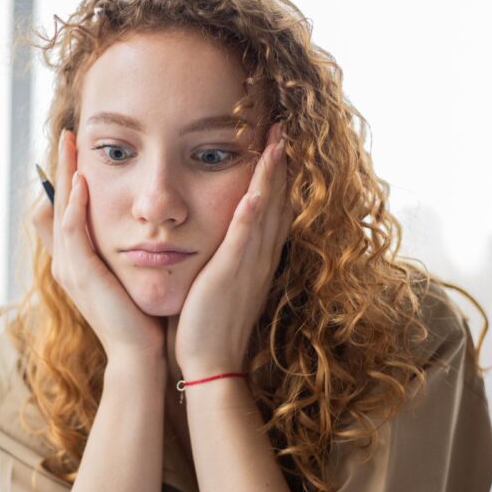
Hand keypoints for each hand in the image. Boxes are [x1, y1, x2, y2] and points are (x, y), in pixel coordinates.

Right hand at [32, 130, 165, 361]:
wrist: (140, 355)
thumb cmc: (141, 319)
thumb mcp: (129, 277)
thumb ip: (128, 253)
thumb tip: (142, 229)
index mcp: (77, 261)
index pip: (67, 209)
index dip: (68, 178)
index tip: (79, 148)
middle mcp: (66, 261)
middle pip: (57, 202)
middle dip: (61, 167)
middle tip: (67, 133)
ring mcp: (70, 268)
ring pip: (61, 210)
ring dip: (64, 175)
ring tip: (70, 144)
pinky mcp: (81, 274)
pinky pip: (72, 231)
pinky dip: (75, 204)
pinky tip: (81, 181)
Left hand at [173, 122, 292, 379]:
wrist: (210, 364)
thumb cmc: (208, 326)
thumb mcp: (218, 284)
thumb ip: (220, 258)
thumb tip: (211, 238)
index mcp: (255, 259)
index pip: (270, 209)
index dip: (275, 176)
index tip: (275, 145)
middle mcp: (259, 257)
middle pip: (277, 201)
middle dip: (280, 164)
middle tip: (283, 127)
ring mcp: (249, 265)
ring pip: (266, 211)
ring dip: (272, 175)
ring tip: (277, 139)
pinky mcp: (232, 275)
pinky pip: (246, 238)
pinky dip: (253, 212)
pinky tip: (257, 188)